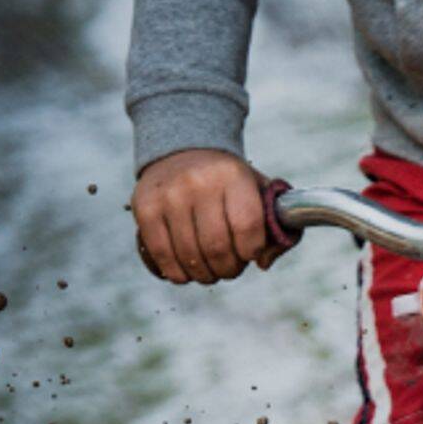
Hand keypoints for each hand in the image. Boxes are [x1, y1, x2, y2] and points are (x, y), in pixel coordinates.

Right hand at [132, 149, 272, 284]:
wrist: (183, 150)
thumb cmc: (230, 183)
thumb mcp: (261, 192)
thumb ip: (278, 228)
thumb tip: (262, 262)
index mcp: (233, 177)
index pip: (247, 227)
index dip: (252, 251)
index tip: (250, 253)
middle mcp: (198, 183)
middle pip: (218, 247)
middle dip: (229, 268)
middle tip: (230, 267)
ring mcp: (168, 195)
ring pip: (190, 255)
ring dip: (206, 274)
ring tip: (211, 270)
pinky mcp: (144, 207)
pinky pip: (161, 254)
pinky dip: (178, 273)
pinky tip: (187, 272)